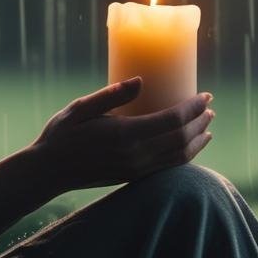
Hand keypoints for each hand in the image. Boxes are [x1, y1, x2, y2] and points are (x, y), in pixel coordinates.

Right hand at [26, 78, 215, 193]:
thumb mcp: (81, 108)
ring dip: (198, 141)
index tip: (205, 94)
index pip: (172, 120)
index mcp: (125, 134)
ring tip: (208, 126)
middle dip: (200, 122)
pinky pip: (168, 167)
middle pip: (181, 139)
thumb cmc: (62, 134)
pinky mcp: (133, 177)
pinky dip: (186, 156)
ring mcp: (136, 169)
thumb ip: (111, 95)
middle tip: (209, 107)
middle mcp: (135, 155)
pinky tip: (190, 147)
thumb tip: (140, 80)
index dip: (193, 107)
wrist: (48, 172)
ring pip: (179, 157)